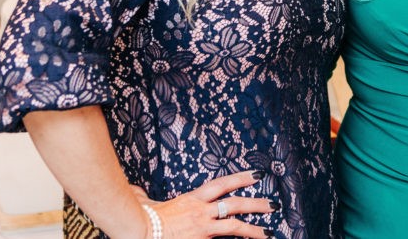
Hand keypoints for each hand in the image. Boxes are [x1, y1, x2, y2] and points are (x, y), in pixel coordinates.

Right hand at [131, 170, 275, 238]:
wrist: (139, 230)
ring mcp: (202, 228)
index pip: (222, 184)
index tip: (257, 175)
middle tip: (273, 204)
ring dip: (254, 229)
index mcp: (192, 198)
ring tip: (269, 232)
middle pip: (235, 203)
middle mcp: (201, 211)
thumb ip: (144, 195)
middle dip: (256, 203)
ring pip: (235, 226)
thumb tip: (134, 190)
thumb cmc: (140, 218)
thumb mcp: (146, 202)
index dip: (241, 178)